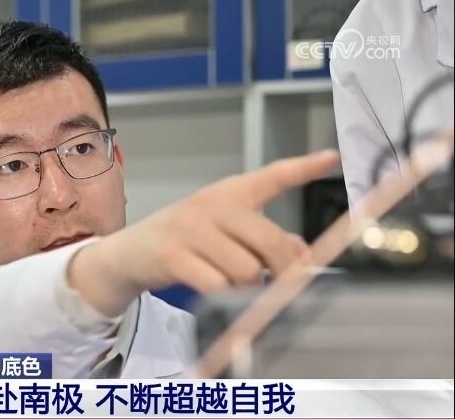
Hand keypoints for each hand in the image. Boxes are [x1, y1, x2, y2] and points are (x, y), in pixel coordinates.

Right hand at [69, 150, 338, 316]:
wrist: (125, 254)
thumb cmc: (181, 244)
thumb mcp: (220, 233)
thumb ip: (262, 240)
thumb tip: (301, 254)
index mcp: (229, 193)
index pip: (272, 176)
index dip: (304, 168)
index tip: (331, 158)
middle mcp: (213, 204)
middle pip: (271, 242)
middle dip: (284, 271)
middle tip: (283, 287)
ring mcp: (192, 229)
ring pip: (248, 270)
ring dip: (249, 290)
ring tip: (238, 290)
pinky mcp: (174, 255)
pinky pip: (219, 285)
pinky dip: (227, 299)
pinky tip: (221, 298)